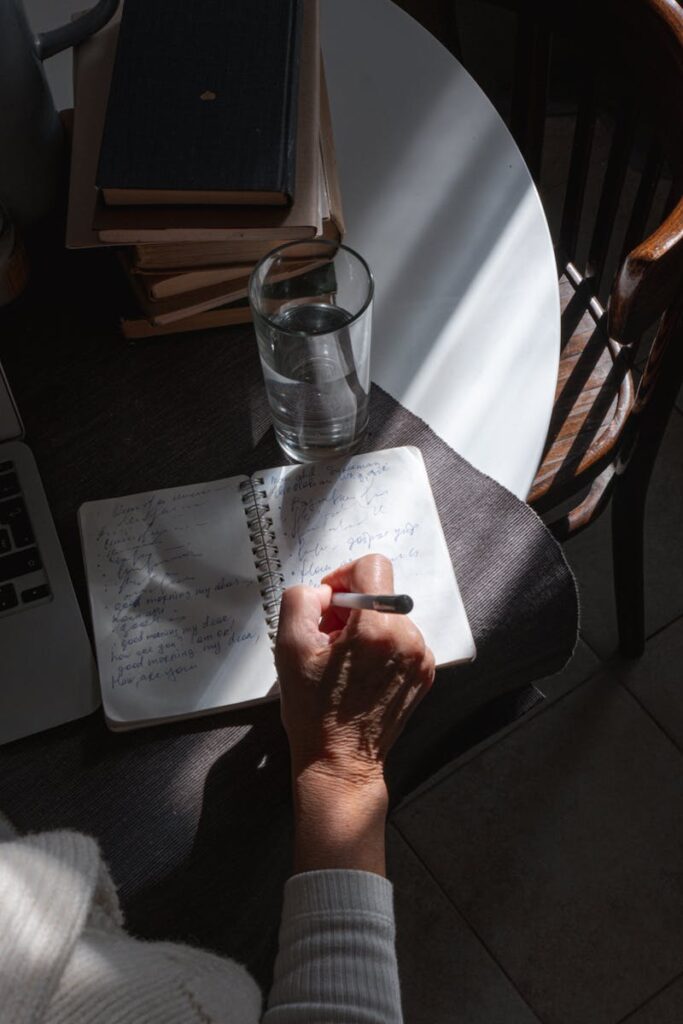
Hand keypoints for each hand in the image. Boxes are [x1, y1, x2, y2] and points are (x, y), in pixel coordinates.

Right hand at [275, 554, 434, 873]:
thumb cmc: (312, 710)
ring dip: (364, 629)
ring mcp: (422, 657)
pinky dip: (380, 647)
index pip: (372, 566)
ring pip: (390, 616)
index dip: (343, 578)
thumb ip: (301, 600)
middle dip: (350, 610)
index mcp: (378, 628)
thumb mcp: (288, 648)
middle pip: (380, 594)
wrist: (340, 762)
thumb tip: (325, 591)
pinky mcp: (425, 673)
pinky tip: (359, 674)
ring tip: (342, 663)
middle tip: (327, 641)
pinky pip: (401, 640)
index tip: (329, 605)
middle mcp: (408, 638)